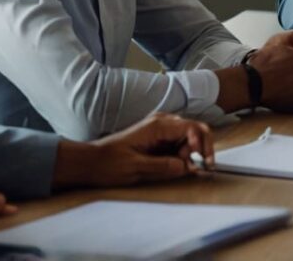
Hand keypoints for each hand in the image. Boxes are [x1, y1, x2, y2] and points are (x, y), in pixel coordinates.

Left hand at [52, 113, 213, 189]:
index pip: (193, 128)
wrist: (90, 162)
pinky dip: (184, 156)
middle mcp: (163, 123)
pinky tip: (176, 166)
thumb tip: (189, 167)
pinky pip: (180, 144)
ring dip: (191, 154)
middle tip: (195, 169)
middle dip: (200, 150)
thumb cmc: (109, 164)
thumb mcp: (137, 168)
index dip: (203, 145)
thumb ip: (164, 166)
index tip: (203, 163)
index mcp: (159, 126)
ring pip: (190, 138)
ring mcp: (161, 130)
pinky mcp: (159, 139)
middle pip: (196, 130)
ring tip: (180, 169)